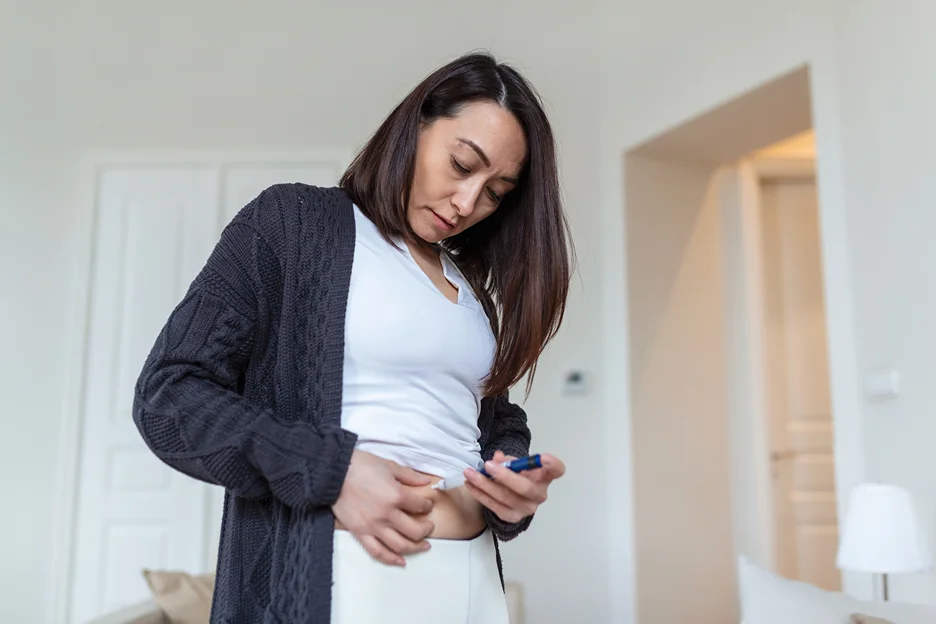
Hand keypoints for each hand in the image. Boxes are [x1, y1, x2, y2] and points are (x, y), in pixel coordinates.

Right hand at [332, 450, 435, 565]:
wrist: (333, 473)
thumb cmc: (361, 465)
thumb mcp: (389, 465)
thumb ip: (409, 475)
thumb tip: (426, 481)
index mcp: (396, 495)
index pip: (420, 506)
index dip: (427, 506)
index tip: (427, 505)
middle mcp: (387, 514)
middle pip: (414, 531)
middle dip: (426, 530)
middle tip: (429, 527)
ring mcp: (373, 526)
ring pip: (400, 545)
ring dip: (415, 548)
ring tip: (423, 546)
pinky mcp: (360, 533)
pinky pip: (377, 552)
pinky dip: (391, 560)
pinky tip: (401, 561)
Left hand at [463, 451, 565, 522]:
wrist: (514, 494)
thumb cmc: (518, 474)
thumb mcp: (515, 464)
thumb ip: (508, 460)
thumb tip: (497, 458)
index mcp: (545, 477)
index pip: (557, 471)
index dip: (553, 465)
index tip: (544, 457)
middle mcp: (539, 494)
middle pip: (525, 488)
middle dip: (504, 476)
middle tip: (487, 465)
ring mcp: (526, 509)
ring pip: (505, 497)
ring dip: (484, 484)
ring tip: (469, 473)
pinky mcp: (512, 517)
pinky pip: (494, 506)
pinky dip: (480, 494)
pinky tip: (470, 485)